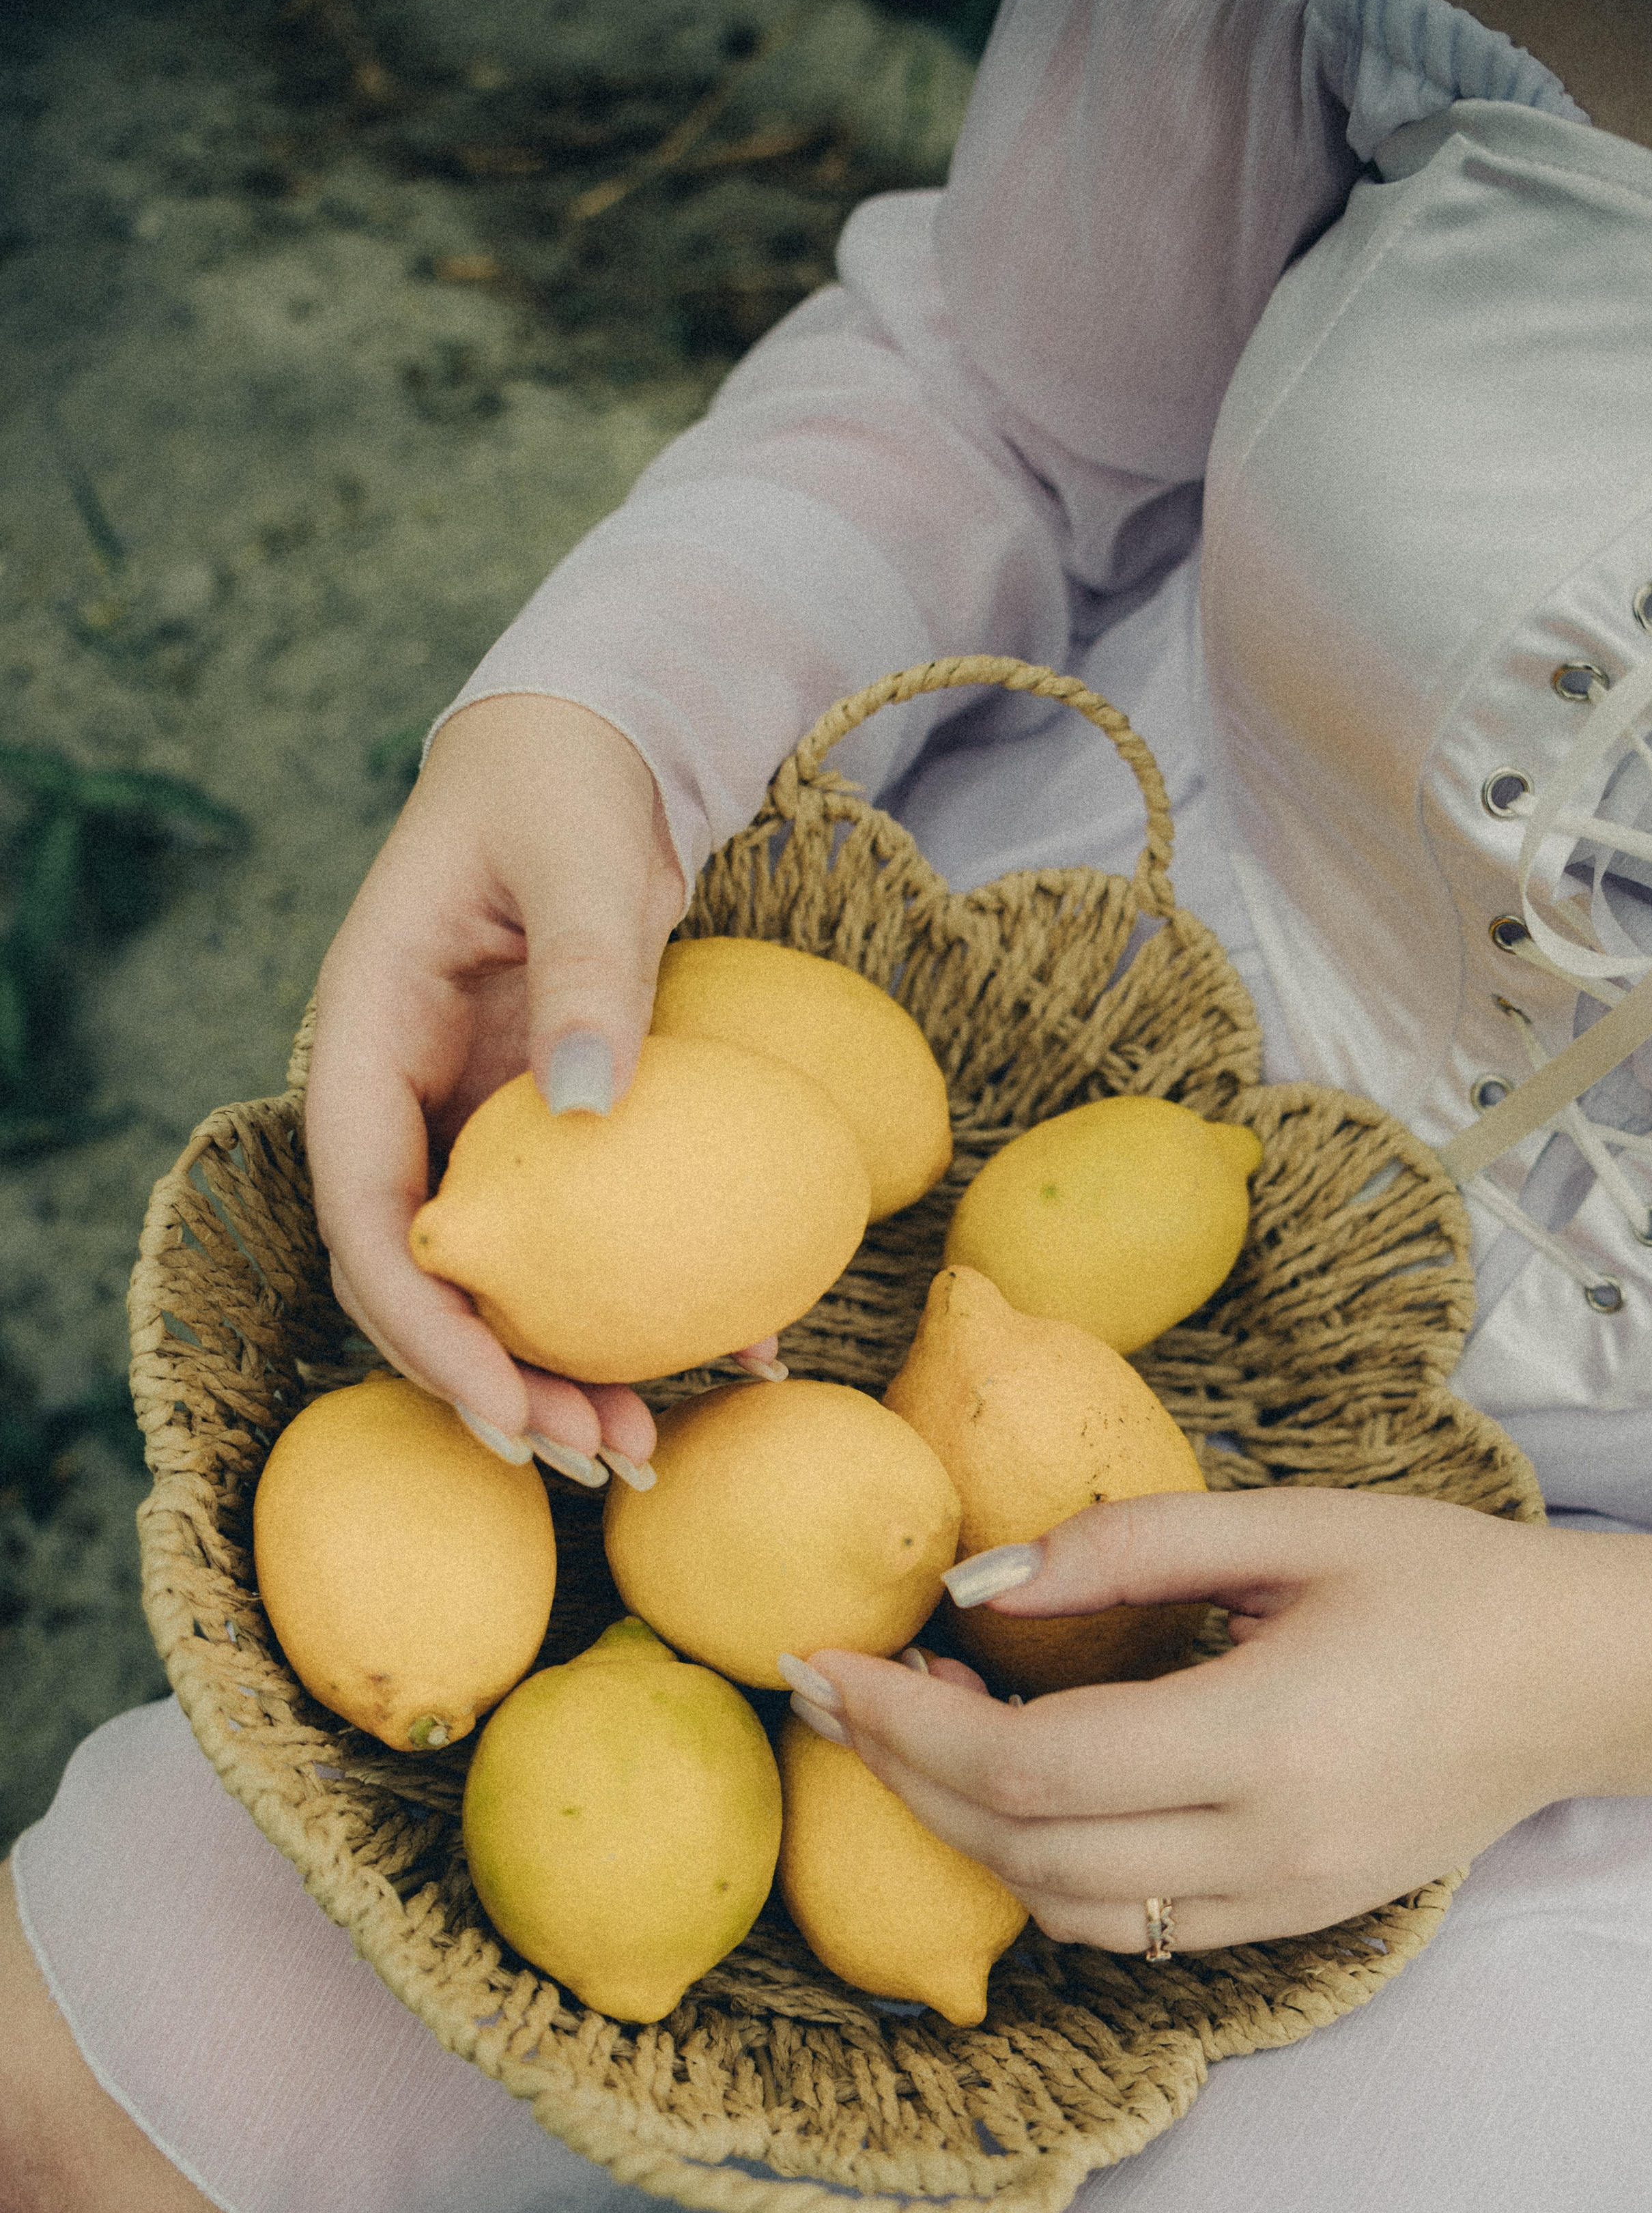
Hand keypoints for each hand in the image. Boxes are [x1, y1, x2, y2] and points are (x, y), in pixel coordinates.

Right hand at [304, 695, 776, 1475]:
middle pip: (421, 1276)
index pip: (365, 1210)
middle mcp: (404, 1098)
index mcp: (368, 1036)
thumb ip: (586, 966)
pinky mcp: (541, 1133)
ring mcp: (470, 1123)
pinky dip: (633, 1302)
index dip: (421, 1324)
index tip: (504, 1408)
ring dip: (557, 1370)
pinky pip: (575, 1237)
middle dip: (490, 1386)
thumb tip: (588, 1106)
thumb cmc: (564, 783)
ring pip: (494, 1277)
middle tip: (594, 1456)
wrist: (587, 756)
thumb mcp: (579, 852)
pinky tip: (725, 1358)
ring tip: (641, 1446)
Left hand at [807, 1491, 1651, 1951]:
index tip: (819, 1664)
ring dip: (963, 1828)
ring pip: (1065, 1907)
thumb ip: (1126, 1548)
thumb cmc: (1446, 1582)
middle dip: (901, 1773)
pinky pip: (1131, 1925)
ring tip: (917, 1726)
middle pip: (1024, 1849)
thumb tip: (977, 1583)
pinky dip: (1042, 1867)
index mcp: (1264, 1742)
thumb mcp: (1293, 1525)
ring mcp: (1282, 1904)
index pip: (1028, 1766)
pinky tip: (1011, 1788)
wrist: (1584, 1681)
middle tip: (833, 1692)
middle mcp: (1265, 1850)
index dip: (901, 1724)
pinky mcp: (1294, 1922)